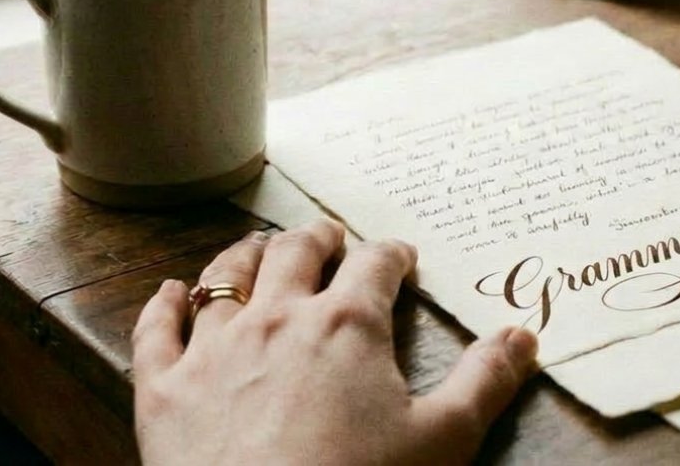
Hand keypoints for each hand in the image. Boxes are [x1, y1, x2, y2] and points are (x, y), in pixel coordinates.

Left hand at [132, 219, 538, 464]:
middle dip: (318, 239)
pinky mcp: (163, 388)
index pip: (376, 264)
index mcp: (348, 324)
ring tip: (260, 248)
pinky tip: (170, 292)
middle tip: (330, 238)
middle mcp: (278, 317)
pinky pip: (157, 329)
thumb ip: (485, 382)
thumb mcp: (444, 440)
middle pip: (296, 252)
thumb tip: (523, 336)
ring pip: (226, 276)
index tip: (400, 257)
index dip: (392, 255)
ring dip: (246, 255)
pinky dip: (164, 303)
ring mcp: (213, 348)